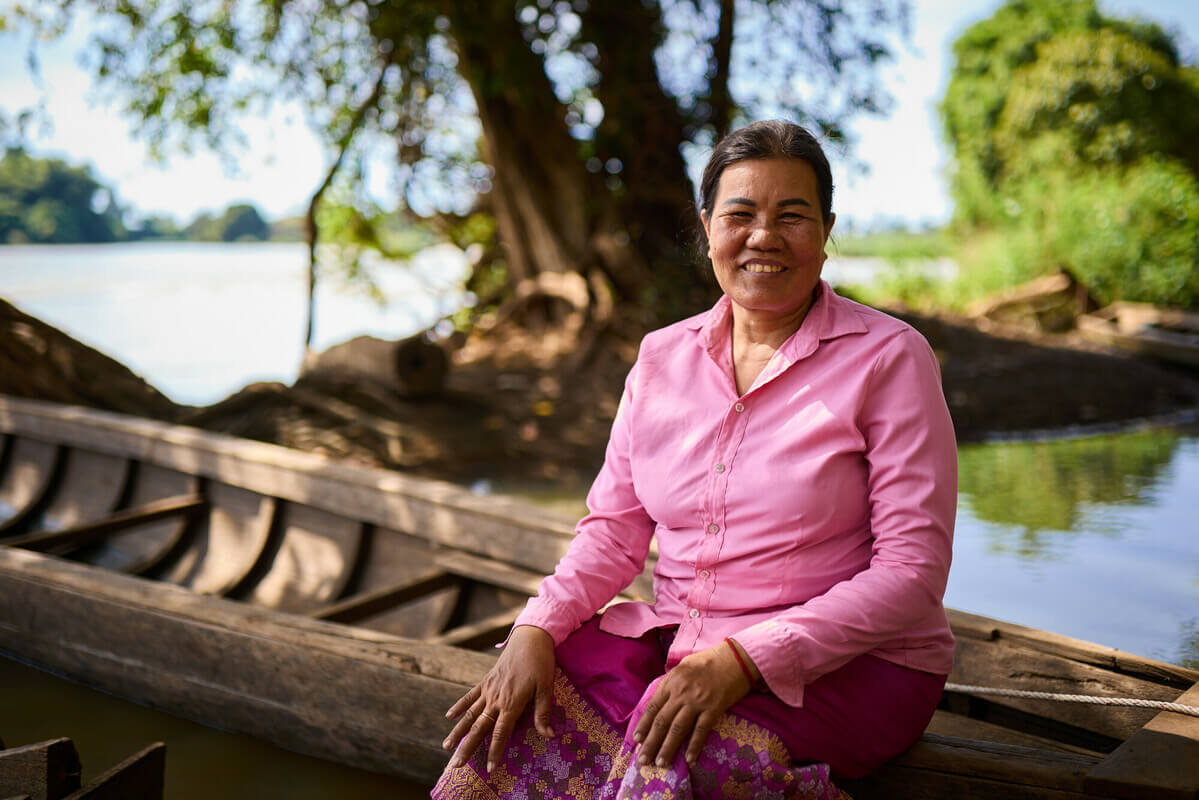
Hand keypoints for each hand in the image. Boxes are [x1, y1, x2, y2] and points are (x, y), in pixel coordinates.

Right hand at [443, 625, 555, 772]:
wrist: (530, 637)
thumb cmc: (541, 662)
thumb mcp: (547, 687)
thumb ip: (543, 712)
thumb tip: (548, 736)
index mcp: (511, 702)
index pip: (500, 733)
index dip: (495, 751)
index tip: (489, 768)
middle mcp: (496, 698)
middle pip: (479, 727)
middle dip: (467, 747)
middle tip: (456, 765)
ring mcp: (488, 689)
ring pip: (470, 714)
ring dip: (458, 731)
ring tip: (446, 746)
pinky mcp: (486, 680)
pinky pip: (469, 696)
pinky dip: (459, 706)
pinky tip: (449, 716)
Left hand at [632, 638, 757, 766]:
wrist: (735, 658)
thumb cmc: (709, 661)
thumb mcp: (683, 666)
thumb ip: (671, 683)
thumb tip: (661, 700)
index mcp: (671, 682)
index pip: (653, 707)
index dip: (643, 725)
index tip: (637, 740)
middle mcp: (681, 693)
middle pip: (662, 722)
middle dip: (651, 743)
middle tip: (643, 760)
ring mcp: (697, 702)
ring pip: (677, 729)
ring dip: (667, 748)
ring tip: (661, 764)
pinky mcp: (713, 709)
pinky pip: (701, 731)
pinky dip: (694, 746)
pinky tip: (689, 760)